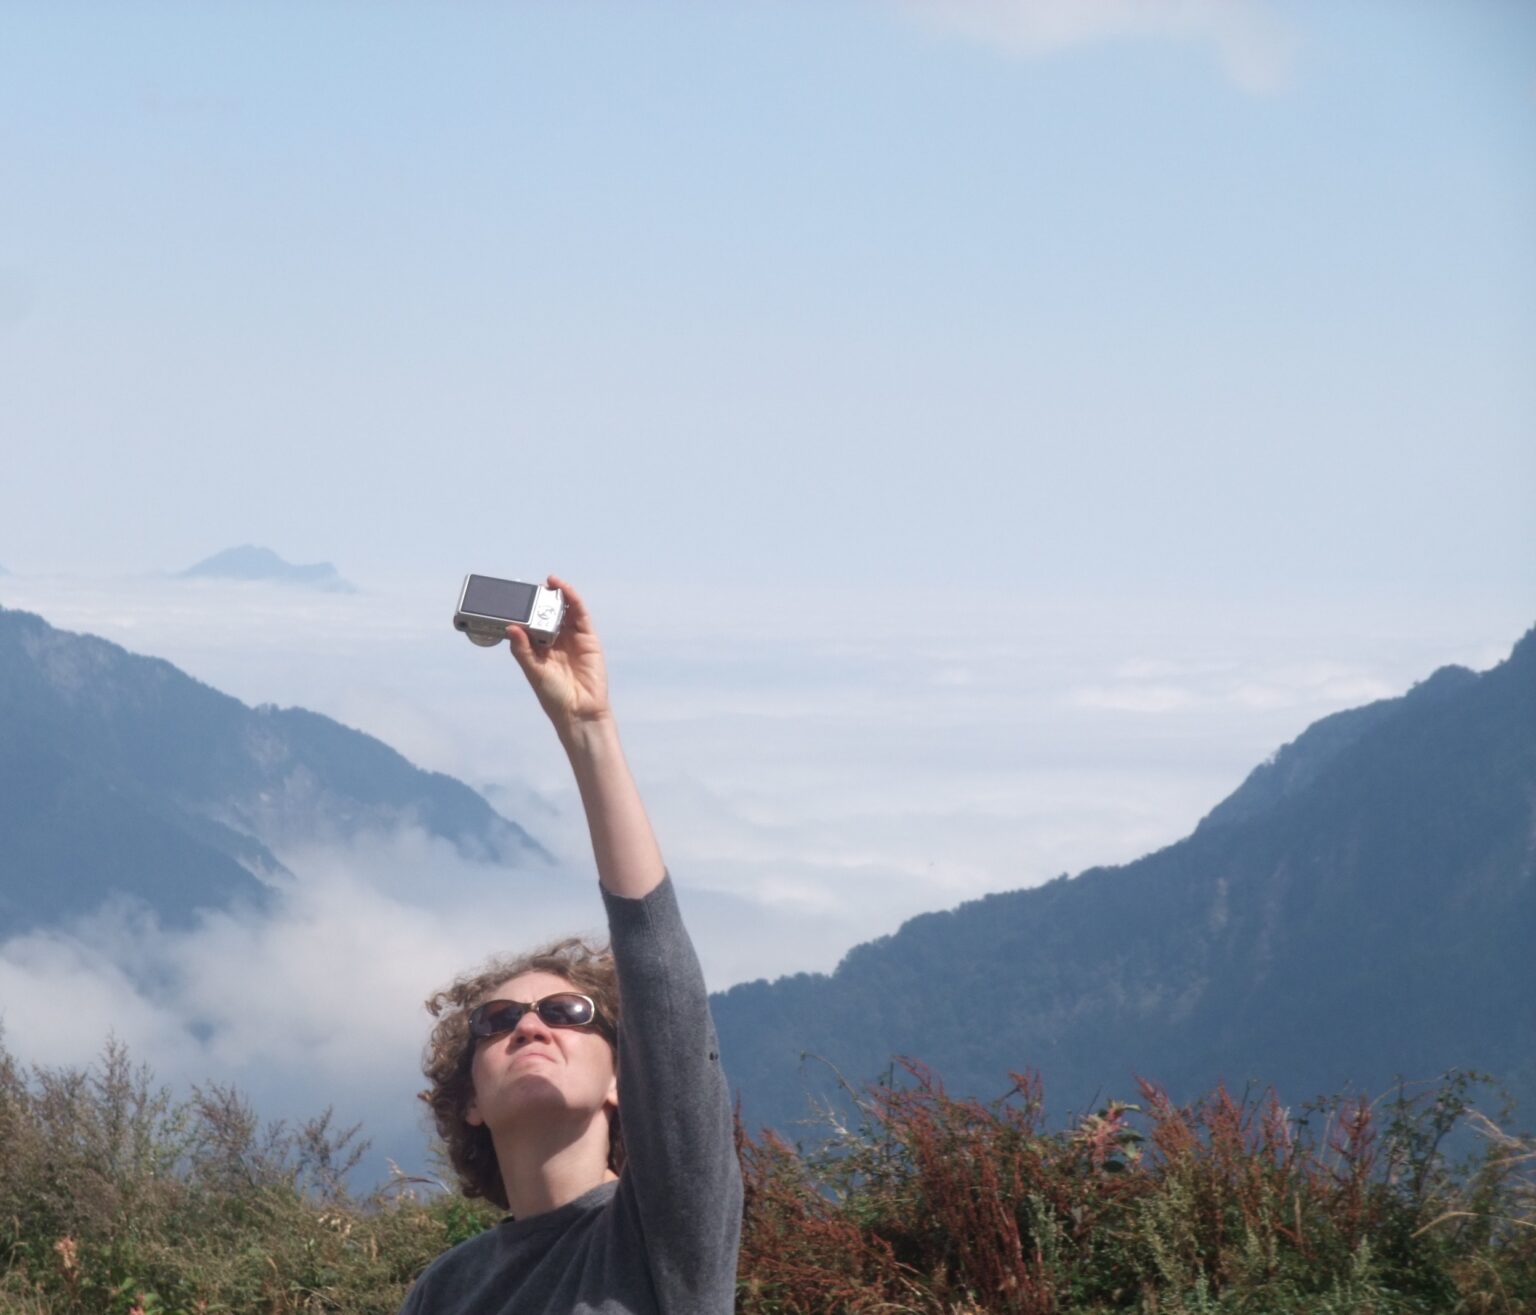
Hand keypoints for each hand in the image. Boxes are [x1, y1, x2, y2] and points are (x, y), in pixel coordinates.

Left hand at [506, 576, 610, 729]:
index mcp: (540, 649)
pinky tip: (563, 589)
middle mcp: (557, 641)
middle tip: (531, 587)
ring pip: (565, 610)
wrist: (579, 711)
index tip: (514, 597)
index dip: (525, 610)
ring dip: (557, 595)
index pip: (532, 623)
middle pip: (548, 614)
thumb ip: (522, 650)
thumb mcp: (533, 671)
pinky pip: (580, 614)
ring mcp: (573, 638)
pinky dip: (573, 599)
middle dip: (541, 599)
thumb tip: (511, 627)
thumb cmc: (554, 696)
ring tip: (547, 582)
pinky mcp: (588, 638)